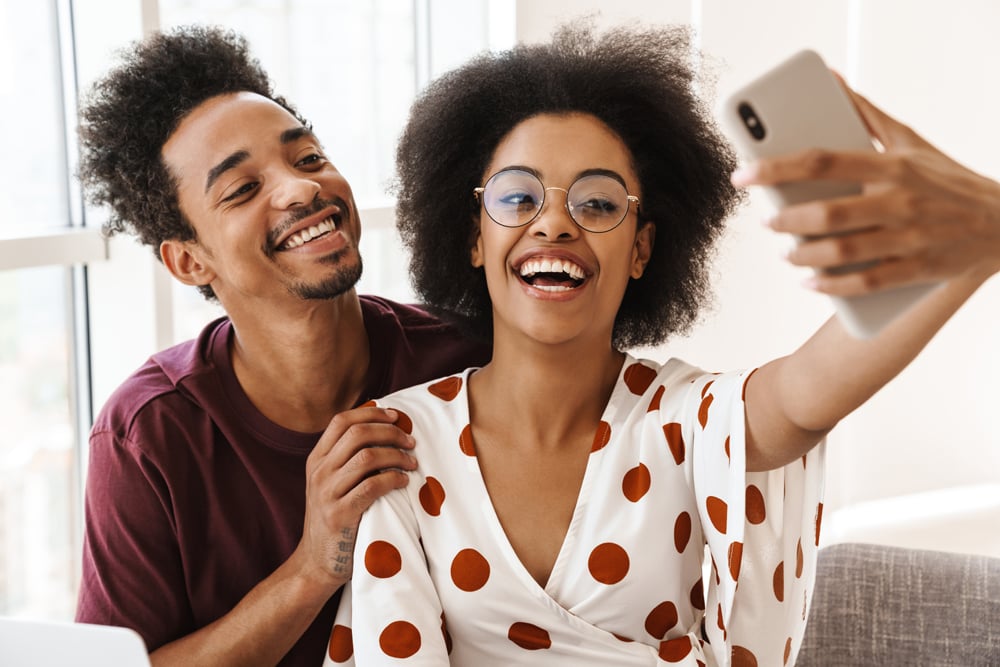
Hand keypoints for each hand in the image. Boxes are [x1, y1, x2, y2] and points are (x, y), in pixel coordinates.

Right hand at [296, 405, 415, 590]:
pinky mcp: (339, 515)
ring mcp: (327, 493)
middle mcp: (318, 472)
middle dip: (390, 432)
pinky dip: (393, 478)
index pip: (341, 421)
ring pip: (367, 457)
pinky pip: (371, 486)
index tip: (395, 416)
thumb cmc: (334, 519)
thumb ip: (347, 459)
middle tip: (411, 441)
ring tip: (412, 463)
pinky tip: (404, 481)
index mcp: (316, 460)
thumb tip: (386, 431)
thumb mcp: (330, 484)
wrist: (316, 563)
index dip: (371, 413)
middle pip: (357, 433)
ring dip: (396, 455)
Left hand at [732, 82, 999, 295]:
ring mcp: (909, 238)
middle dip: (787, 219)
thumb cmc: (946, 179)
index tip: (744, 173)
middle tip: (768, 220)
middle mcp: (900, 200)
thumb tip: (831, 81)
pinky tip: (810, 282)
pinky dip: (832, 285)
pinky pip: (865, 282)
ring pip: (843, 251)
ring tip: (786, 253)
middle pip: (829, 213)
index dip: (777, 168)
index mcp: (893, 165)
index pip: (823, 161)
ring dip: (803, 256)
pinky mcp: (917, 269)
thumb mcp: (911, 140)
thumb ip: (866, 113)